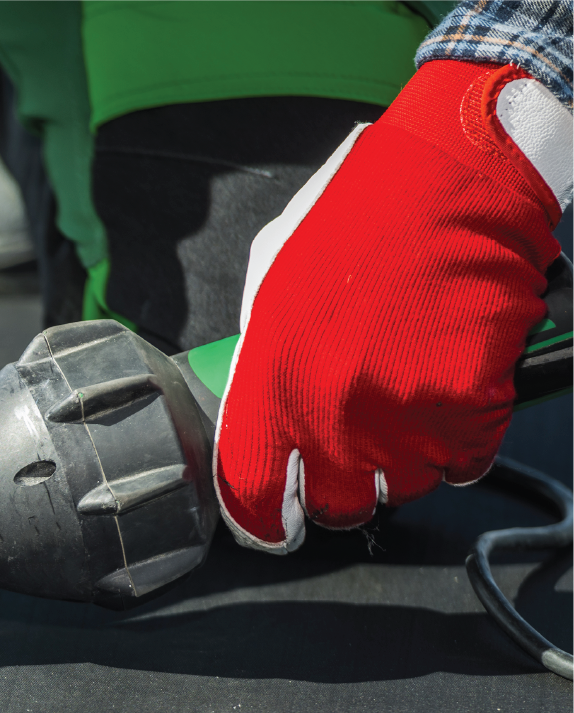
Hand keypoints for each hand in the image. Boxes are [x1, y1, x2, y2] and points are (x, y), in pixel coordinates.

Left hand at [215, 59, 573, 551]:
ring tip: (410, 402)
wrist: (450, 179)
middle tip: (357, 452)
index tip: (277, 528)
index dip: (265, 522)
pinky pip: (465, 464)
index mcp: (268, 380)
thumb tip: (261, 416)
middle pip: (335, 505)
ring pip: (402, 489)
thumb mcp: (273, 288)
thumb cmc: (359, 221)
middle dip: (344, 489)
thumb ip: (263, 363)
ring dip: (406, 462)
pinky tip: (454, 395)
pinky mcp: (467, 409)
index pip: (252, 492)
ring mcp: (399, 416)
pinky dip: (463, 443)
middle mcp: (327, 412)